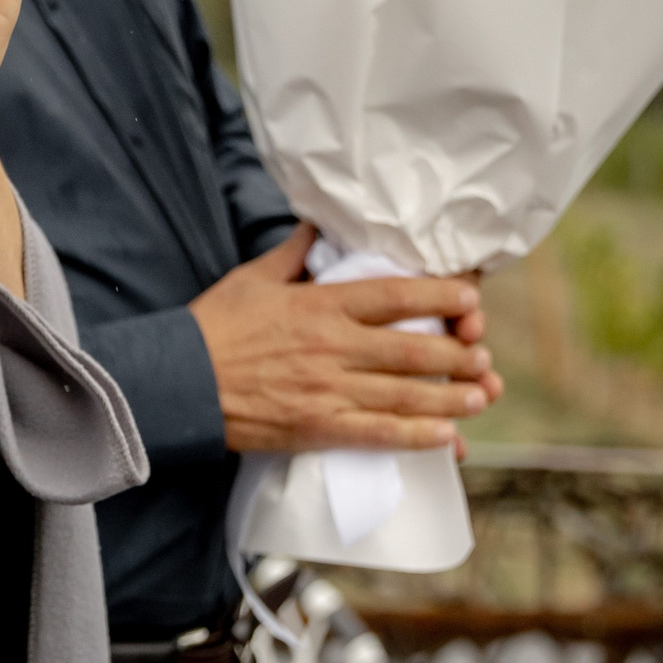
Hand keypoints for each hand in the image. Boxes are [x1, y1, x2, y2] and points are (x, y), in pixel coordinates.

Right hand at [186, 225, 505, 456]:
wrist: (178, 381)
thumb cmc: (213, 326)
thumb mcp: (253, 278)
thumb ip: (294, 254)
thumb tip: (319, 225)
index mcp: (320, 306)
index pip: (395, 296)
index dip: (441, 295)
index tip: (471, 298)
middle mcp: (332, 347)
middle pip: (412, 348)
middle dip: (458, 353)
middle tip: (484, 355)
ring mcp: (328, 390)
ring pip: (405, 393)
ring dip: (451, 396)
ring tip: (481, 395)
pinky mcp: (318, 427)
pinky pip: (378, 433)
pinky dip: (416, 435)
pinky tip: (447, 437)